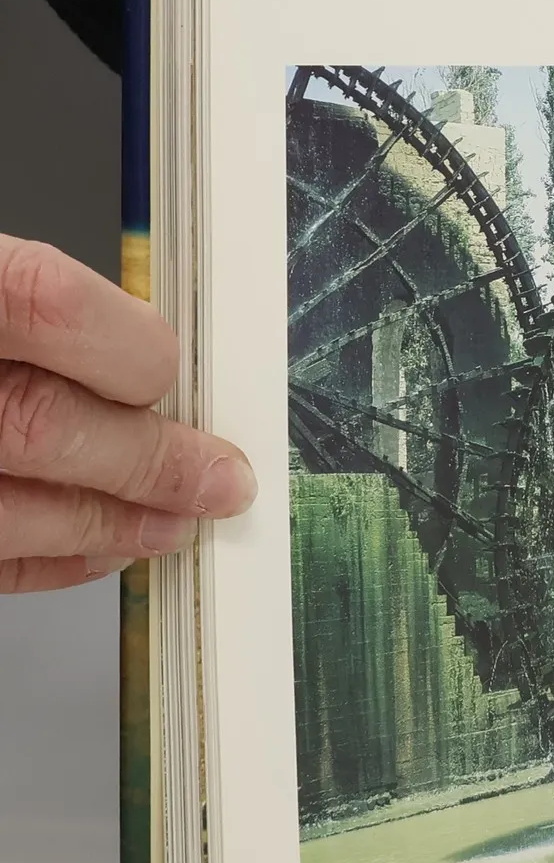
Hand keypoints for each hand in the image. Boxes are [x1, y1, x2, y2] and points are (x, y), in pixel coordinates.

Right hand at [0, 235, 255, 592]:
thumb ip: (36, 303)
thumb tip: (149, 348)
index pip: (50, 304)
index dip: (131, 347)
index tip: (171, 371)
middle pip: (44, 423)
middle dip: (153, 460)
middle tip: (223, 480)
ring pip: (16, 510)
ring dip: (111, 526)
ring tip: (172, 525)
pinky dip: (49, 560)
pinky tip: (96, 548)